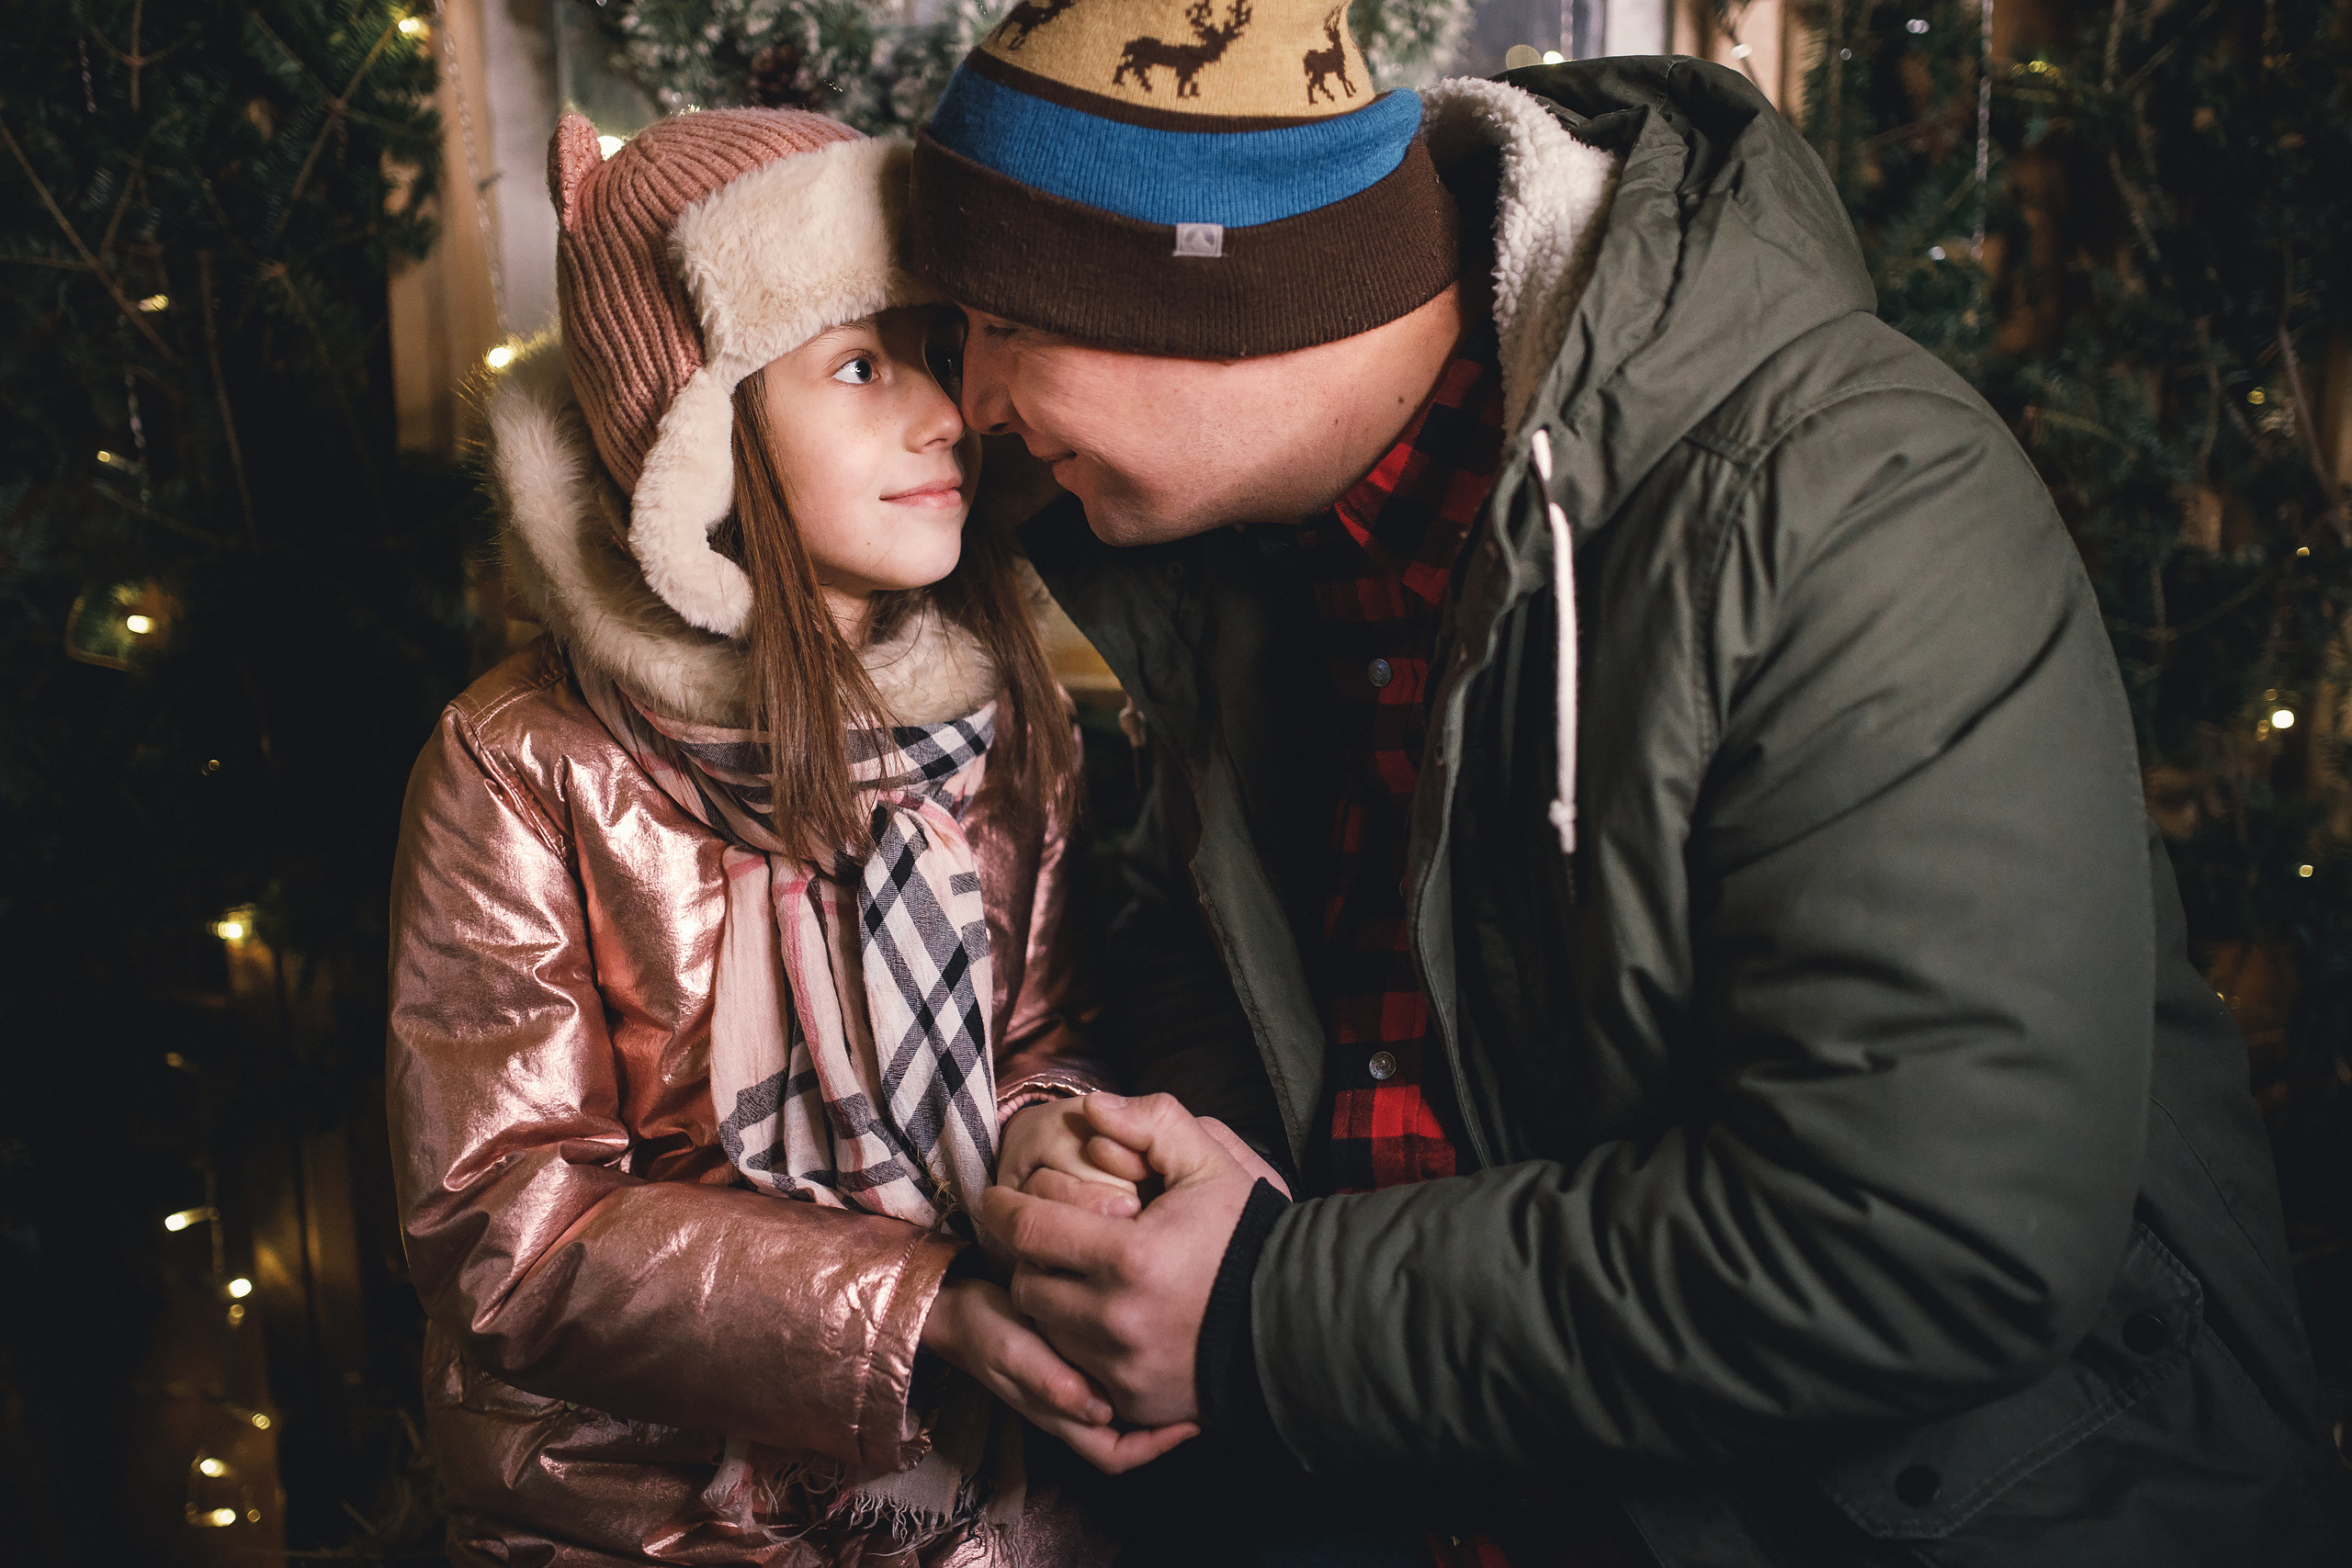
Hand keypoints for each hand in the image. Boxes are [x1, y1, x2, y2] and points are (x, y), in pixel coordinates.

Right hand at [919, 1274, 1197, 1472]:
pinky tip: (1157, 1343)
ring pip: (1128, 1408)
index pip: (1117, 1453)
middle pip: (1132, 1436)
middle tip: (1205, 1393)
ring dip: (1157, 1397)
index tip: (1192, 1422)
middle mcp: (1073, 1407)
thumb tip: (1097, 1410)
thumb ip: (1047, 1377)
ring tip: (1189, 1368)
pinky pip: (1117, 1379)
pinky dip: (1140, 1369)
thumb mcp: (1010, 1349)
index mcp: (1059, 1414)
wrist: (957, 1308)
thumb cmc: (983, 1329)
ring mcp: (1075, 1385)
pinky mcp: (1076, 1359)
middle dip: (1168, 1421)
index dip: (1157, 1445)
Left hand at [978, 1093, 1264, 1429]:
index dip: (1002, 1207)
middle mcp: (1115, 1319)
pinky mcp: (1131, 1401)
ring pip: (1045, 1330)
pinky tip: (1102, 1316)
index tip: (995, 1197)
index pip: (1028, 1229)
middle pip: (1027, 1284)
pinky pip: (1073, 1371)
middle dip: (1032, 1256)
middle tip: (1051, 1238)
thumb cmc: (1247, 1235)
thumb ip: (1152, 1122)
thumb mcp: (1211, 1163)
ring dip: (1052, 1299)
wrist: (1296, 1318)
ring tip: (1080, 1275)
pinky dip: (1076, 1342)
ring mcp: (1121, 1368)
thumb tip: (1091, 1107)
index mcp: (1129, 1256)